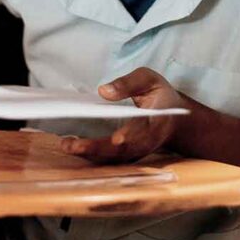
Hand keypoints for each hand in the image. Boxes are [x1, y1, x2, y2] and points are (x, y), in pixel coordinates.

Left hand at [60, 68, 187, 163]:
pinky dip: (90, 156)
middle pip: (123, 150)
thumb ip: (128, 83)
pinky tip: (72, 147)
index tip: (117, 139)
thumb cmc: (159, 95)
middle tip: (73, 144)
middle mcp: (147, 142)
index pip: (144, 130)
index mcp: (156, 121)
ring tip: (66, 145)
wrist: (173, 120)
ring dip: (89, 154)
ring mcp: (136, 152)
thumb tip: (104, 91)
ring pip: (113, 159)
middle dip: (97, 149)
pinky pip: (108, 160)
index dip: (131, 135)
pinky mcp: (127, 157)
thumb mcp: (149, 79)